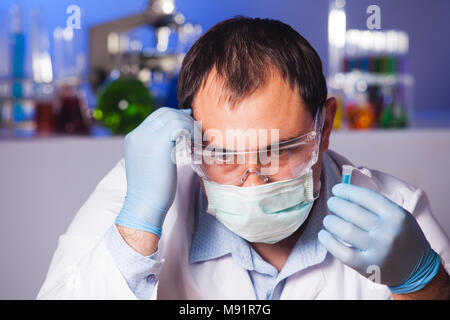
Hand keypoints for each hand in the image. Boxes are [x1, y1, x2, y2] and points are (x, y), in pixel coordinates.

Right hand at [115, 107, 195, 237]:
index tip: (190, 126)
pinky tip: (196, 144)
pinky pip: (180, 126)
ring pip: (174, 117)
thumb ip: (159, 147)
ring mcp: (146, 137)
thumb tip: (178, 136)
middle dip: (184, 118)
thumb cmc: (152, 190)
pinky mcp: (159, 143)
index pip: (156, 117)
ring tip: (198, 139)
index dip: (175, 117)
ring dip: (189, 126)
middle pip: (165, 113)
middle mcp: (138, 134)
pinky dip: (191, 131)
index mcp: (134, 138)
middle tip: (197, 130)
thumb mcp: (151, 163)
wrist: (144, 206)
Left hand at [318, 183, 439, 291]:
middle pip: (352, 212)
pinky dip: (329, 242)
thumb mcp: (398, 216)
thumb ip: (375, 205)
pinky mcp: (368, 266)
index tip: (337, 189)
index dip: (347, 191)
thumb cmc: (402, 236)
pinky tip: (323, 235)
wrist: (417, 268)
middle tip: (331, 203)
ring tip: (328, 220)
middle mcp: (388, 232)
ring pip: (345, 230)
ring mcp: (378, 250)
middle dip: (336, 204)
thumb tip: (345, 193)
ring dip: (331, 221)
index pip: (366, 197)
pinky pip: (342, 252)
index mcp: (396, 215)